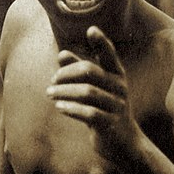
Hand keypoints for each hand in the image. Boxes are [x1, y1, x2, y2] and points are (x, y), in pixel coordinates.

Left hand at [47, 27, 141, 165]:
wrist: (123, 143)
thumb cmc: (106, 111)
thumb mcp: (96, 90)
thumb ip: (80, 72)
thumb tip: (62, 54)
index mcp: (117, 76)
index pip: (110, 56)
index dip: (102, 42)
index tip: (91, 29)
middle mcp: (119, 89)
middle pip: (90, 72)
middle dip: (67, 73)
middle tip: (53, 80)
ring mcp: (116, 107)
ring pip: (87, 93)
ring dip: (64, 92)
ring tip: (49, 93)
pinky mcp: (110, 124)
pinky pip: (89, 114)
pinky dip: (71, 108)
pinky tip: (59, 107)